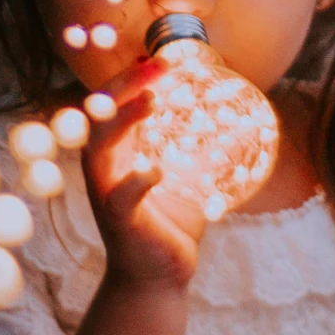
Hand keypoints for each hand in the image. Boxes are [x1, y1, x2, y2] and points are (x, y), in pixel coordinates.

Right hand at [80, 60, 210, 291]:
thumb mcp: (187, 178)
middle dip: (125, 86)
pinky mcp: (119, 221)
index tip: (157, 56)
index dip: (130, 79)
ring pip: (101, 149)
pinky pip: (120, 197)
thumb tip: (234, 119)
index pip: (114, 107)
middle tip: (157, 64)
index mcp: (118, 156)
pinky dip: (136, 181)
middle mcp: (106, 170)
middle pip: (100, 116)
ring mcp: (107, 194)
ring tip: (151, 99)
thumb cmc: (170, 224)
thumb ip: (199, 149)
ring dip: (124, 121)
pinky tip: (156, 170)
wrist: (159, 278)